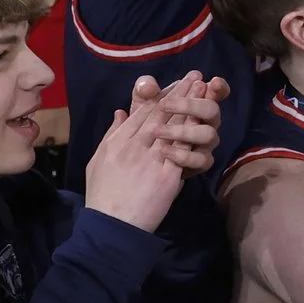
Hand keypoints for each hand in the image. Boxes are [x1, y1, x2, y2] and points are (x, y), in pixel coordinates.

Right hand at [81, 73, 227, 232]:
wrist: (111, 226)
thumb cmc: (103, 195)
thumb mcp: (98, 160)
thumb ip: (111, 134)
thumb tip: (120, 113)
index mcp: (117, 142)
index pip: (142, 113)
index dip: (161, 95)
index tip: (174, 82)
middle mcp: (134, 146)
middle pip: (161, 114)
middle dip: (179, 93)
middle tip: (194, 76)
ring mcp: (151, 160)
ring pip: (174, 127)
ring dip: (191, 106)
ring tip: (203, 90)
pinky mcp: (167, 176)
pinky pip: (183, 151)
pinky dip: (194, 133)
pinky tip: (205, 121)